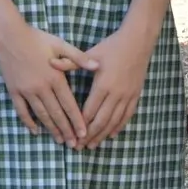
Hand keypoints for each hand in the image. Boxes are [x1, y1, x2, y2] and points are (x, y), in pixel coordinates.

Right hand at [0, 24, 97, 146]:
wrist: (9, 36)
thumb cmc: (37, 38)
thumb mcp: (61, 44)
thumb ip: (79, 58)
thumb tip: (97, 66)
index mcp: (55, 78)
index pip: (69, 104)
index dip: (77, 120)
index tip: (83, 133)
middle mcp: (41, 88)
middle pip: (56, 114)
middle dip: (66, 130)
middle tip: (74, 145)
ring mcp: (26, 91)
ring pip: (41, 115)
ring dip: (51, 129)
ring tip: (59, 140)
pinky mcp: (14, 91)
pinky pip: (22, 111)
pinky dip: (29, 122)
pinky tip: (35, 131)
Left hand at [80, 25, 156, 148]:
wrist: (138, 41)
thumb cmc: (113, 46)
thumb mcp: (92, 53)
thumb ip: (71, 62)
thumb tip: (50, 64)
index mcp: (103, 85)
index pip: (89, 111)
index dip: (80, 126)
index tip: (72, 136)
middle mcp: (116, 93)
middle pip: (101, 121)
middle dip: (89, 136)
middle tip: (79, 147)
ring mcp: (127, 95)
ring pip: (114, 121)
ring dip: (103, 135)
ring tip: (93, 146)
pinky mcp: (135, 95)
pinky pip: (127, 115)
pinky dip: (118, 127)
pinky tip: (111, 135)